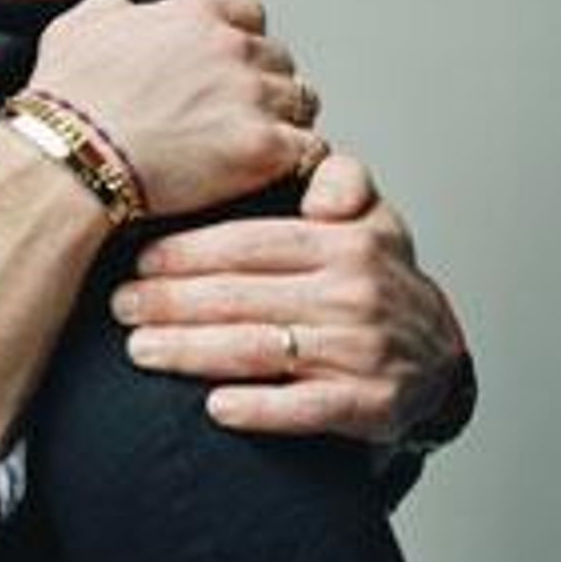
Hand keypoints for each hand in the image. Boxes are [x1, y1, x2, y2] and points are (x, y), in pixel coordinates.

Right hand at [28, 0, 326, 218]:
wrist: (66, 158)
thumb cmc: (63, 103)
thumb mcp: (73, 29)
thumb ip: (110, 9)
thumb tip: (124, 10)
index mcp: (191, 17)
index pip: (249, 15)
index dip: (239, 45)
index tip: (225, 74)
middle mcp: (229, 47)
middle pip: (279, 59)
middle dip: (263, 86)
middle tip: (239, 120)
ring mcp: (250, 97)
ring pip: (301, 102)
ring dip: (284, 124)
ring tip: (256, 153)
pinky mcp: (263, 148)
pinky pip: (310, 149)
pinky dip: (297, 164)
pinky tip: (273, 178)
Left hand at [108, 152, 467, 442]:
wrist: (439, 357)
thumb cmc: (377, 276)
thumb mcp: (370, 214)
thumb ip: (336, 178)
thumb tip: (306, 152)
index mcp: (345, 239)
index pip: (250, 243)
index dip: (189, 253)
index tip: (138, 258)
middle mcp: (354, 292)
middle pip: (242, 296)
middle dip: (171, 301)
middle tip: (120, 304)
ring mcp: (362, 350)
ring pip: (259, 349)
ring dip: (192, 351)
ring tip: (140, 349)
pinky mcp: (370, 405)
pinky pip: (304, 408)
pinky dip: (258, 409)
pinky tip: (214, 407)